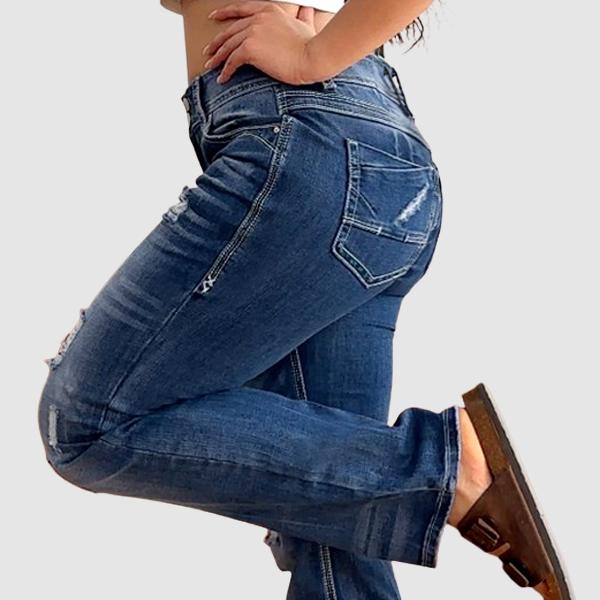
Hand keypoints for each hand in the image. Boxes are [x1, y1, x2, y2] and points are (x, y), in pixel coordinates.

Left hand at [202, 1, 320, 84]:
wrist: (312, 57)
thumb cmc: (312, 46)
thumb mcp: (306, 26)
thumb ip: (304, 17)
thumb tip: (308, 10)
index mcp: (269, 10)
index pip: (241, 9)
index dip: (225, 13)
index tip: (214, 17)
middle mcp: (258, 18)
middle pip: (230, 30)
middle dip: (217, 41)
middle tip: (208, 50)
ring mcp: (253, 32)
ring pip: (228, 46)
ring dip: (217, 58)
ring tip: (210, 66)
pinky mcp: (250, 49)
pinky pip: (232, 61)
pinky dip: (226, 71)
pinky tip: (223, 79)